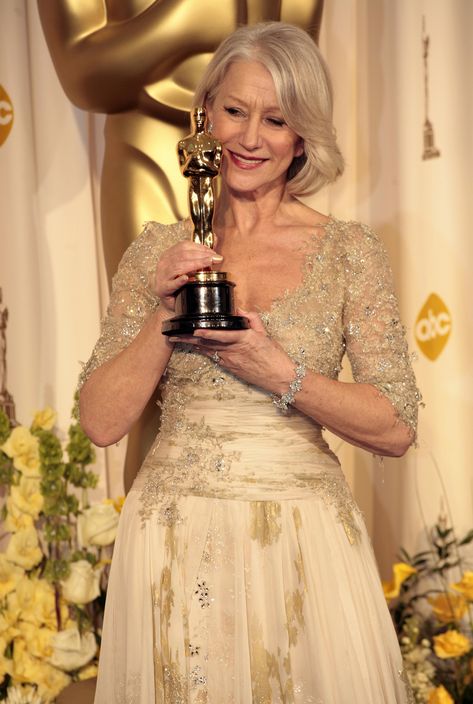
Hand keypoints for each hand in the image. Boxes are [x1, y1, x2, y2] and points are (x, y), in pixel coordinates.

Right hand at [151, 241, 222, 312]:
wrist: (171, 302)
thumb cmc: (181, 284)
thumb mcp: (188, 269)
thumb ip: (197, 260)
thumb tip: (215, 254)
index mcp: (169, 255)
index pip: (184, 246)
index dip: (200, 247)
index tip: (214, 253)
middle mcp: (164, 263)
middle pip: (183, 255)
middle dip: (202, 255)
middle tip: (216, 259)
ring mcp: (162, 276)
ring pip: (178, 267)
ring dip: (195, 264)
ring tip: (208, 264)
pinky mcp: (163, 289)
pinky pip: (171, 284)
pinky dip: (179, 281)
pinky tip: (186, 278)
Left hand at [169, 309, 294, 392]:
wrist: (279, 377)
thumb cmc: (274, 355)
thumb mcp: (265, 333)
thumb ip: (252, 319)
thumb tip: (239, 309)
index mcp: (243, 339)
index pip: (222, 335)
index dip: (207, 333)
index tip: (195, 329)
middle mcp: (233, 351)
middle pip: (208, 343)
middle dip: (189, 339)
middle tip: (173, 335)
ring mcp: (230, 361)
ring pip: (207, 350)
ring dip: (191, 345)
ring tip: (176, 340)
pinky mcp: (229, 368)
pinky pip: (212, 357)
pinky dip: (202, 351)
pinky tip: (193, 347)